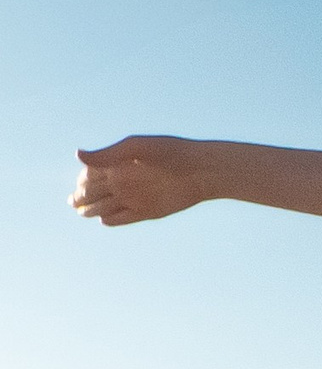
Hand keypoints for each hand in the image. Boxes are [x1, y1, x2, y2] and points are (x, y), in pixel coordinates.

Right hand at [71, 137, 214, 225]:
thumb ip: (108, 154)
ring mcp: (133, 198)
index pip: (89, 175)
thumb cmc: (169, 152)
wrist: (201, 170)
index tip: (82, 182)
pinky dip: (111, 220)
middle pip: (92, 193)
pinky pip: (122, 219)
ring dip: (91, 211)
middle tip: (74, 202)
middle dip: (80, 198)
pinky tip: (105, 218)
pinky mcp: (146, 212)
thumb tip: (77, 156)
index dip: (81, 180)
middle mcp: (122, 181)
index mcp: (116, 163)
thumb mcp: (137, 148)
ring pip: (103, 208)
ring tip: (83, 211)